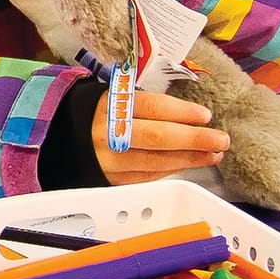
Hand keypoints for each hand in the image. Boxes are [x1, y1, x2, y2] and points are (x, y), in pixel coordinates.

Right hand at [92, 90, 228, 182]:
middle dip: (194, 139)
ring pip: (156, 161)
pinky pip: (146, 176)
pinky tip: (188, 163)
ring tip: (213, 154)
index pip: (153, 107)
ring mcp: (108, 160)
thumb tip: (190, 117)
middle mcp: (108, 134)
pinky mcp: (110, 179)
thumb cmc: (96, 113)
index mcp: (110, 106)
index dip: (182, 112)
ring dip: (189, 158)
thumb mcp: (114, 98)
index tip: (205, 115)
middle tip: (221, 140)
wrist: (58, 136)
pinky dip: (170, 170)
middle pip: (158, 137)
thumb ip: (145, 105)